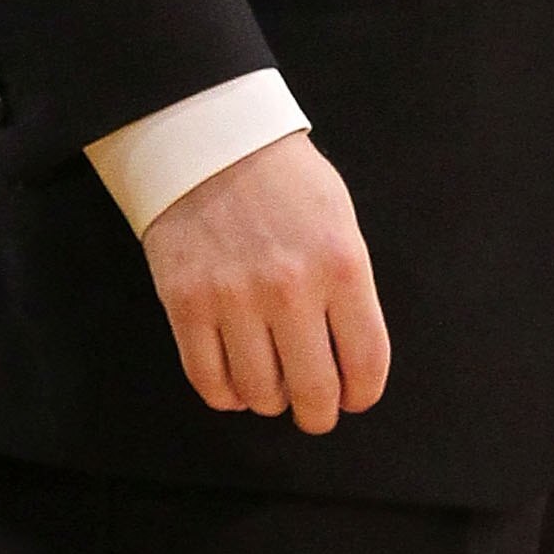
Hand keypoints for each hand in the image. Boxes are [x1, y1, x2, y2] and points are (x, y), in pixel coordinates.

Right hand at [141, 131, 389, 435]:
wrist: (209, 139)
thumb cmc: (283, 178)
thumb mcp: (339, 217)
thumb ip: (348, 285)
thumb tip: (350, 355)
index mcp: (341, 263)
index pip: (366, 362)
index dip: (363, 394)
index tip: (355, 398)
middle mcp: (291, 288)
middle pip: (314, 392)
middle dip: (319, 414)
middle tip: (316, 411)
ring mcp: (234, 298)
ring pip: (260, 394)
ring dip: (270, 400)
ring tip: (272, 384)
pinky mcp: (186, 304)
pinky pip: (209, 381)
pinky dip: (226, 395)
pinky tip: (235, 382)